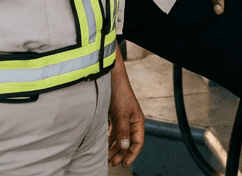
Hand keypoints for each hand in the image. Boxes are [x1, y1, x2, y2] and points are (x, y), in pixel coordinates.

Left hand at [108, 52, 144, 166]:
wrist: (110, 76)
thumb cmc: (119, 92)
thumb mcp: (121, 113)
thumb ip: (123, 130)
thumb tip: (125, 147)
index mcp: (137, 121)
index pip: (138, 142)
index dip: (132, 154)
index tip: (125, 163)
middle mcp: (131, 121)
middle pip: (128, 142)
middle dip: (121, 153)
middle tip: (113, 163)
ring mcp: (122, 119)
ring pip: (120, 138)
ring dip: (114, 148)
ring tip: (107, 157)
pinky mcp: (113, 116)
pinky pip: (113, 132)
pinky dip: (109, 140)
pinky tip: (104, 146)